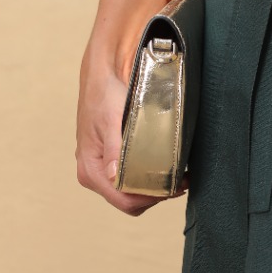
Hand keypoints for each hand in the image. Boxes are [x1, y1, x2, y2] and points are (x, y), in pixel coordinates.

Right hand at [75, 42, 187, 215]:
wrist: (102, 73)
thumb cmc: (105, 94)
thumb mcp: (111, 120)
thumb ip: (114, 150)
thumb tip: (115, 178)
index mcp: (91, 169)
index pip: (122, 199)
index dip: (149, 198)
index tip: (173, 187)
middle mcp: (94, 173)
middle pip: (128, 199)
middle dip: (154, 194)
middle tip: (180, 181)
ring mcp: (103, 166)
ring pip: (130, 190)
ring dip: (153, 187)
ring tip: (177, 175)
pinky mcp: (112, 157)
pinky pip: (130, 175)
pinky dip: (147, 176)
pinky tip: (164, 166)